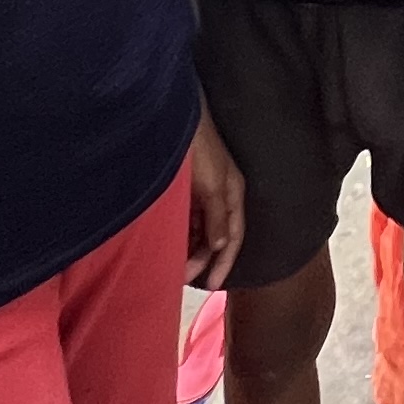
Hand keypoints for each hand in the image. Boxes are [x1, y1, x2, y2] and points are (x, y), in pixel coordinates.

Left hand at [185, 115, 247, 291]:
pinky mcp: (186, 188)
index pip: (234, 237)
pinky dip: (180, 234)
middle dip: (201, 259)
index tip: (211, 286)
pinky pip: (186, 219)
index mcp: (233, 195)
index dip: (224, 263)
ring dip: (190, 248)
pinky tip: (169, 244)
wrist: (174, 117)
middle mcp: (220, 196)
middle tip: (182, 279)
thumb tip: (221, 245)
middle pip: (215, 237)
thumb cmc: (198, 147)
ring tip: (174, 267)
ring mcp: (203, 192)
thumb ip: (218, 215)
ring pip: (199, 230)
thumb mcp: (212, 183)